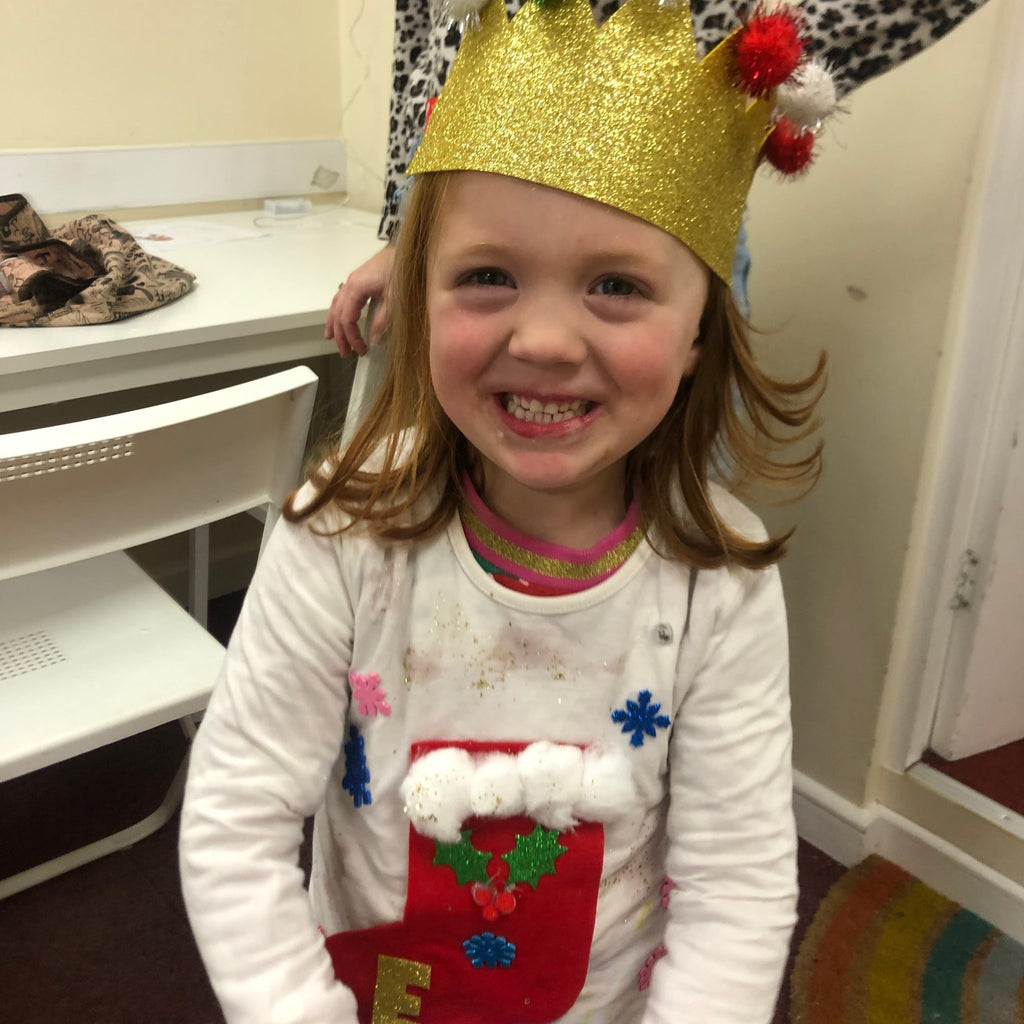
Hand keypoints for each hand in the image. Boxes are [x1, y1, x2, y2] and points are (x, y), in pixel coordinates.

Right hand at [325, 242, 395, 356]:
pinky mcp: (358, 279)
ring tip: (331, 338)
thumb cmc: (400, 271)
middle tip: (345, 353)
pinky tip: (338, 317)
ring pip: (336, 305)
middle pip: (338, 314)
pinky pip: (341, 298)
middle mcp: (349, 285)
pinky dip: (337, 311)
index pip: (347, 320)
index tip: (361, 350)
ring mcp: (352, 281)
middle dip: (340, 335)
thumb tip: (373, 339)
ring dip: (333, 323)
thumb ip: (383, 320)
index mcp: (356, 289)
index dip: (352, 338)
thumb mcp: (395, 299)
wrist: (403, 247)